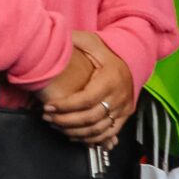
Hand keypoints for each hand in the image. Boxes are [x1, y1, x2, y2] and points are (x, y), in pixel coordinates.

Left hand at [41, 31, 136, 145]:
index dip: (65, 106)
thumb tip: (52, 40)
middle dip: (66, 121)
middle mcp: (119, 96)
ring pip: (99, 129)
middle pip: (91, 118)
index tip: (47, 107)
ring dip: (75, 131)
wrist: (131, 60)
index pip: (86, 99)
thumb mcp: (90, 41)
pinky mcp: (124, 116)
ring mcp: (123, 108)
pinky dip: (90, 139)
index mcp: (110, 79)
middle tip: (47, 118)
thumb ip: (73, 41)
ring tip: (55, 126)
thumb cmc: (106, 50)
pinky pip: (108, 134)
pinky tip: (73, 135)